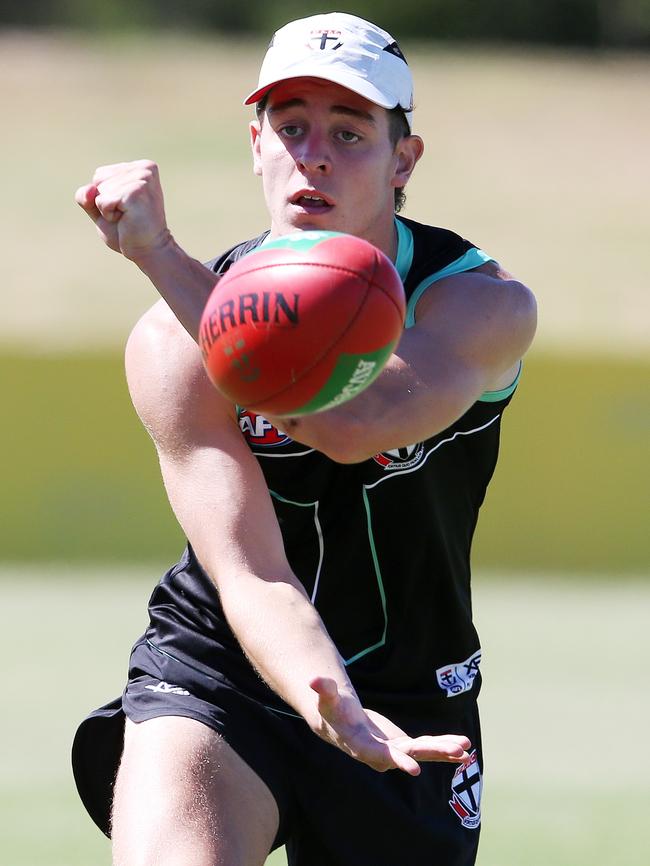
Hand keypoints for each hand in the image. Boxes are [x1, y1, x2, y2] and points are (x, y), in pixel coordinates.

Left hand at [74, 160, 170, 261]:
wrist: (149, 251)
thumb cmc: (127, 231)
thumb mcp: (101, 209)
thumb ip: (87, 196)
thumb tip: (90, 189)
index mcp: (140, 167)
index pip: (100, 175)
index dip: (105, 197)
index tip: (127, 208)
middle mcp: (144, 168)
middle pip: (98, 179)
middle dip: (106, 201)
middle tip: (128, 215)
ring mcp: (142, 179)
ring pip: (100, 190)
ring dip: (108, 209)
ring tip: (129, 217)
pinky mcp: (136, 191)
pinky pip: (103, 201)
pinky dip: (109, 215)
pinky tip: (128, 219)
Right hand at [310, 677, 470, 775]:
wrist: (339, 722)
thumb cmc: (332, 710)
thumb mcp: (327, 700)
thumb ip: (324, 691)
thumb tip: (315, 679)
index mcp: (361, 745)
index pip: (380, 756)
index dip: (397, 761)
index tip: (414, 769)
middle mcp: (381, 753)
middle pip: (409, 754)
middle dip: (433, 753)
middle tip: (457, 753)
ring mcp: (394, 750)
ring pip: (422, 752)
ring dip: (444, 751)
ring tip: (466, 751)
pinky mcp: (403, 745)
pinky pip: (426, 747)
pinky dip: (443, 748)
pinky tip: (463, 750)